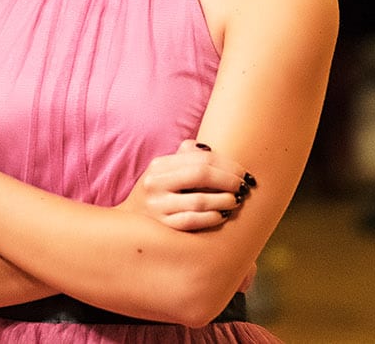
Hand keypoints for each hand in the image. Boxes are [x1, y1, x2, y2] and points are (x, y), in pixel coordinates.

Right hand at [120, 139, 256, 230]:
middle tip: (244, 186)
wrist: (130, 225)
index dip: (227, 164)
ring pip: (199, 200)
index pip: (201, 158)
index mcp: (160, 165)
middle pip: (201, 175)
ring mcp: (158, 206)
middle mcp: (156, 183)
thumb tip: (211, 148)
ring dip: (223, 200)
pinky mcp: (162, 226)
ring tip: (236, 201)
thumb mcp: (164, 172)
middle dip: (229, 179)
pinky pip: (192, 221)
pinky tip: (222, 215)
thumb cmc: (156, 194)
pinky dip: (211, 217)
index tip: (243, 172)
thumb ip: (185, 157)